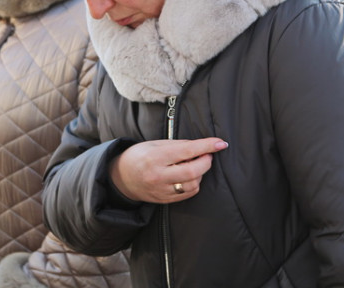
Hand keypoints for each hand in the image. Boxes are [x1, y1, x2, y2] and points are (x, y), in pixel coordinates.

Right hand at [109, 138, 227, 203]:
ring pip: (193, 184)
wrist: (122, 178)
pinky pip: (188, 193)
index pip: (187, 151)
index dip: (207, 146)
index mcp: (155, 157)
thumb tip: (201, 146)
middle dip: (206, 161)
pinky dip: (195, 183)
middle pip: (193, 171)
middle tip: (207, 154)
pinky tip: (189, 175)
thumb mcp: (155, 144)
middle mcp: (158, 176)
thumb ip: (178, 145)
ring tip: (194, 164)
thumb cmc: (139, 156)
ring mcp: (162, 190)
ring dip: (200, 173)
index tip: (221, 143)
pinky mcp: (165, 200)